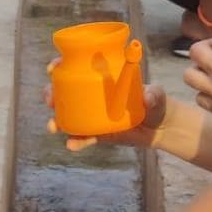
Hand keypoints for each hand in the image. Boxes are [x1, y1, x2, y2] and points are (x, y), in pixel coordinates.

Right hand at [45, 76, 166, 151]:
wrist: (161, 126)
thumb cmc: (156, 101)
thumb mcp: (156, 94)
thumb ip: (153, 94)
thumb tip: (147, 98)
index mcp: (102, 80)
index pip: (77, 69)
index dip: (61, 67)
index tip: (53, 69)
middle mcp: (94, 97)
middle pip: (65, 93)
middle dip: (51, 94)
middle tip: (49, 99)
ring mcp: (94, 116)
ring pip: (69, 117)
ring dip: (57, 121)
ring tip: (53, 126)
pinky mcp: (99, 134)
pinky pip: (83, 138)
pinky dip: (76, 142)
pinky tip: (71, 145)